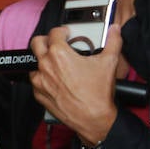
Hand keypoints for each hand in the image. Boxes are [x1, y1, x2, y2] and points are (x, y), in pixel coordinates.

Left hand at [29, 24, 122, 145]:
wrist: (93, 118)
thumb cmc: (98, 93)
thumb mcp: (109, 62)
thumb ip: (113, 41)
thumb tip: (115, 30)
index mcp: (59, 54)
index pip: (54, 33)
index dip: (62, 30)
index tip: (66, 33)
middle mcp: (45, 65)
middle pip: (36, 43)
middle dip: (46, 40)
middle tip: (56, 43)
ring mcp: (39, 81)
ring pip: (34, 62)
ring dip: (43, 59)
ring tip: (56, 61)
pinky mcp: (38, 94)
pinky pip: (35, 80)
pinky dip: (43, 76)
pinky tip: (55, 78)